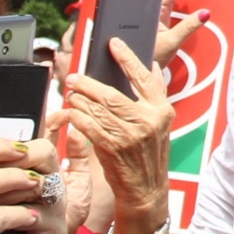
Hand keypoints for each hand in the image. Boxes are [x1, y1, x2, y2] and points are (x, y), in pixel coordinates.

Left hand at [64, 28, 186, 233]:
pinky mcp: (113, 147)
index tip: (113, 43)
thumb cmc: (149, 154)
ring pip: (97, 108)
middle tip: (75, 77)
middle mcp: (149, 119)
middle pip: (112, 93)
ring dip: (80, 99)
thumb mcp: (159, 123)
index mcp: (162, 109)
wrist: (147, 190)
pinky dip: (77, 116)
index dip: (127, 57)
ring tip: (71, 94)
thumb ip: (153, 96)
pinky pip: (89, 125)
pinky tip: (71, 112)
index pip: (144, 76)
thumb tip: (149, 66)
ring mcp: (131, 134)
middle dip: (89, 83)